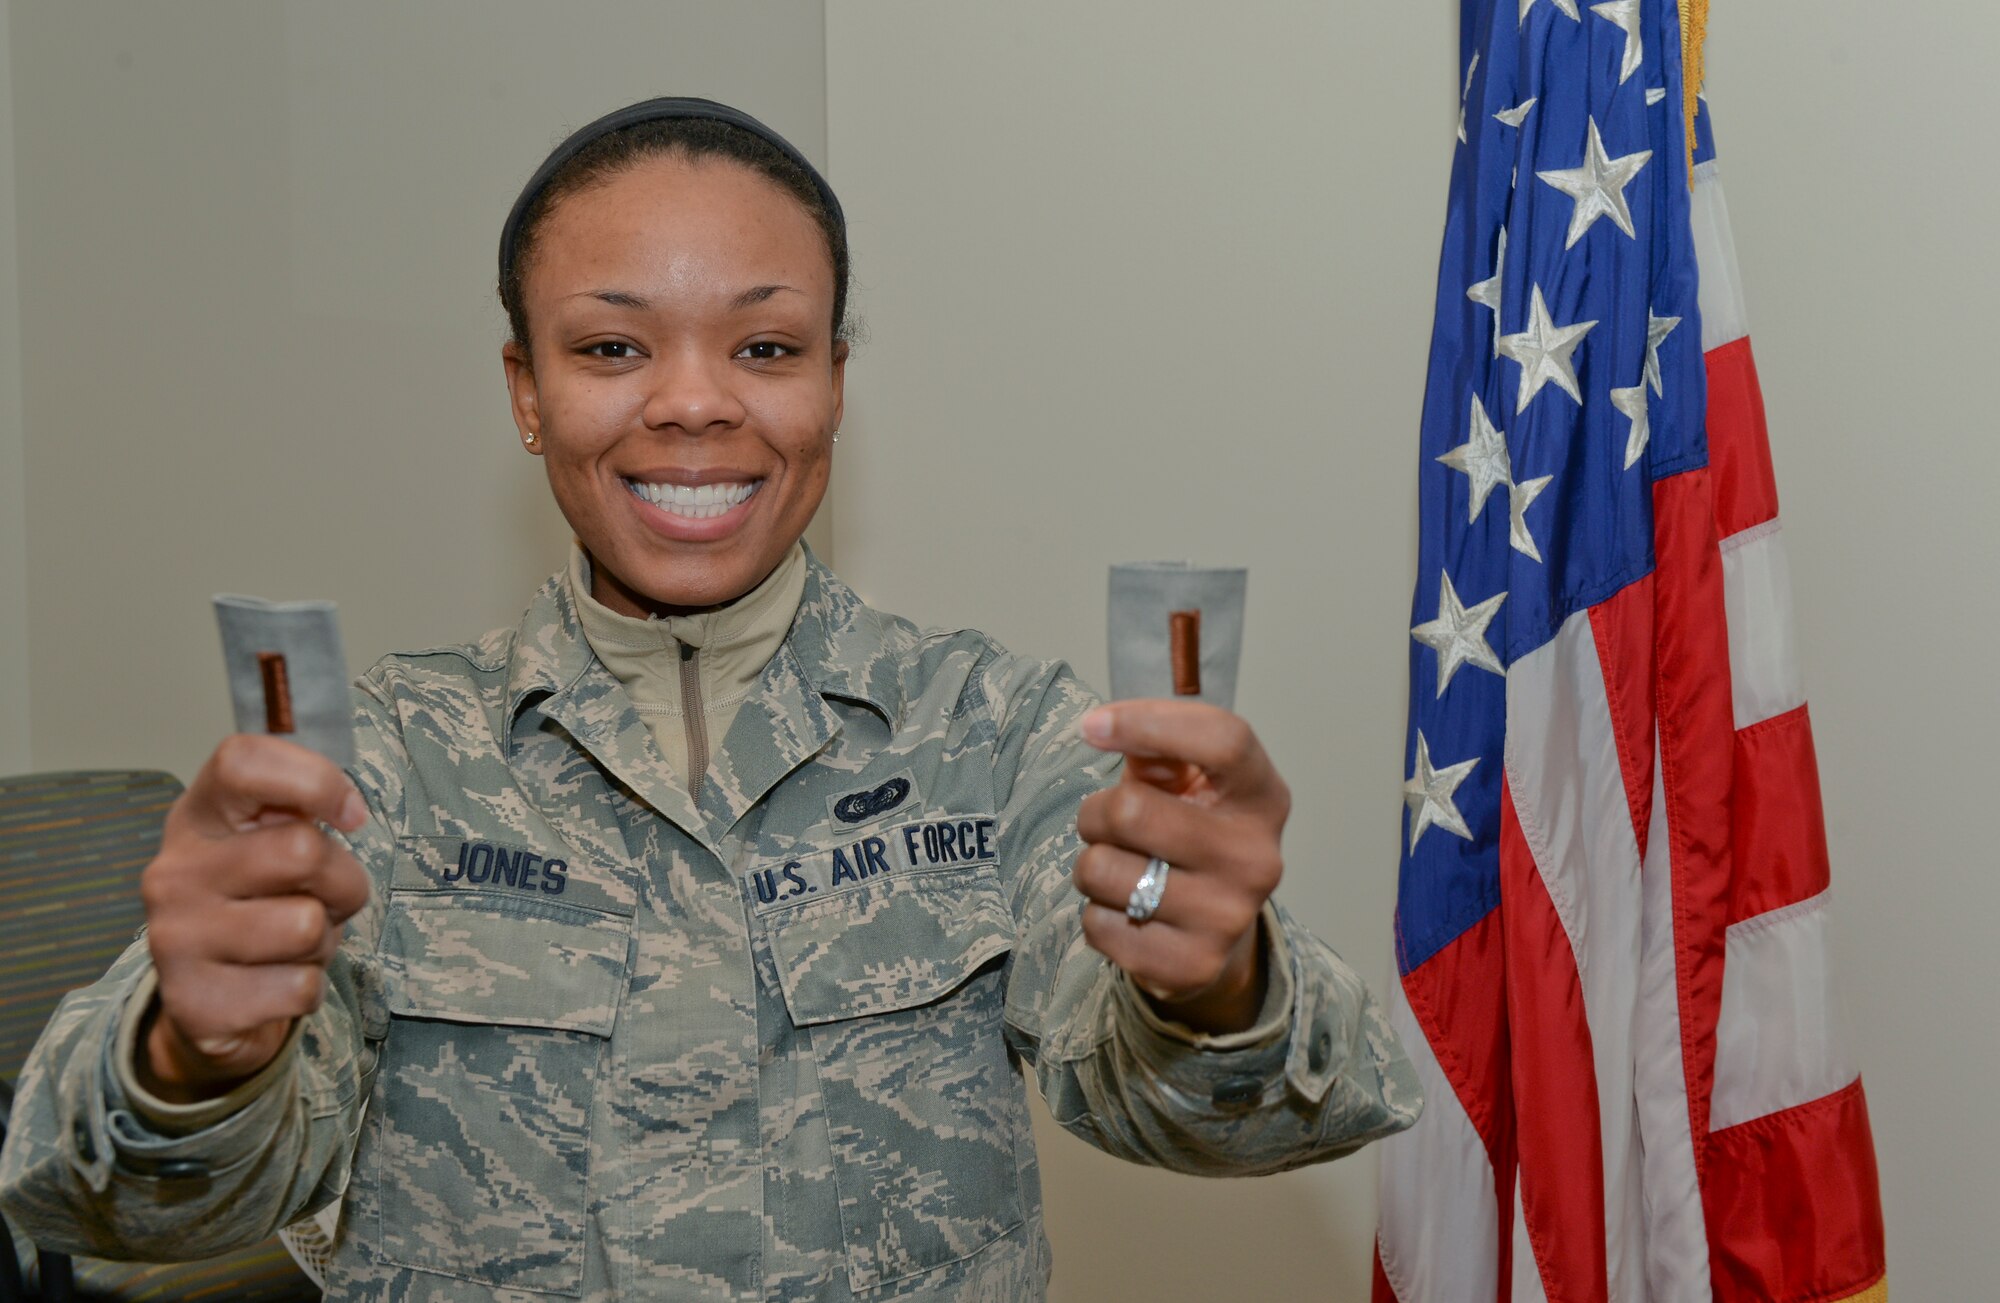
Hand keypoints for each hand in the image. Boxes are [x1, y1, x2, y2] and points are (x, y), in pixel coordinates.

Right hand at [136, 734, 372, 1103]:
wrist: (209, 1004)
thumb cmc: (261, 905)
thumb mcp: (273, 845)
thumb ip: (301, 813)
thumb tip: (348, 811)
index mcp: (198, 818)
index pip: (242, 761)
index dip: (314, 779)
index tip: (351, 815)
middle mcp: (174, 872)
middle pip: (303, 851)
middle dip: (342, 881)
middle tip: (323, 899)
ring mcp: (176, 939)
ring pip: (307, 925)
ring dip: (325, 941)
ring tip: (294, 944)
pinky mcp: (195, 1003)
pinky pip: (300, 988)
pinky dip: (308, 989)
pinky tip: (274, 984)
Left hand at [1073, 700, 1290, 1034]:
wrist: (1218, 934)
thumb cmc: (1192, 834)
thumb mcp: (1189, 783)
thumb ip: (1158, 749)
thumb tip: (1105, 728)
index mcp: (1263, 797)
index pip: (1221, 739)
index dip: (1148, 722)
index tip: (1092, 726)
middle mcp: (1256, 857)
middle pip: (1132, 810)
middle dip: (1095, 812)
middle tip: (1105, 823)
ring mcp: (1228, 916)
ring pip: (1101, 870)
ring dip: (1090, 866)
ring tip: (1120, 869)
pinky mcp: (1192, 965)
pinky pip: (1097, 925)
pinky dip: (1095, 914)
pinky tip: (1126, 911)